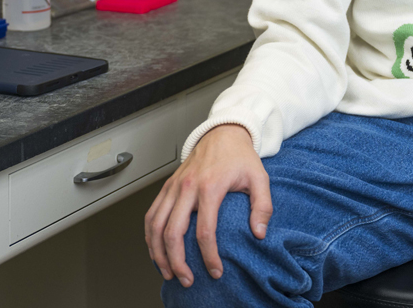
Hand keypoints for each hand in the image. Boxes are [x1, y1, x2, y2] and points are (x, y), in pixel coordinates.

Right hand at [145, 124, 271, 288]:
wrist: (223, 132)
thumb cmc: (240, 157)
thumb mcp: (259, 178)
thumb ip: (262, 206)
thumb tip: (259, 234)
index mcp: (211, 186)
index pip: (204, 231)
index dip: (208, 256)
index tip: (215, 272)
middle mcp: (187, 187)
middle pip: (173, 232)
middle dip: (178, 261)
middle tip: (187, 280)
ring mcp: (174, 187)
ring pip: (155, 226)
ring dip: (158, 253)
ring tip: (168, 272)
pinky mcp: (167, 187)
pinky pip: (151, 214)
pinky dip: (150, 236)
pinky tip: (156, 251)